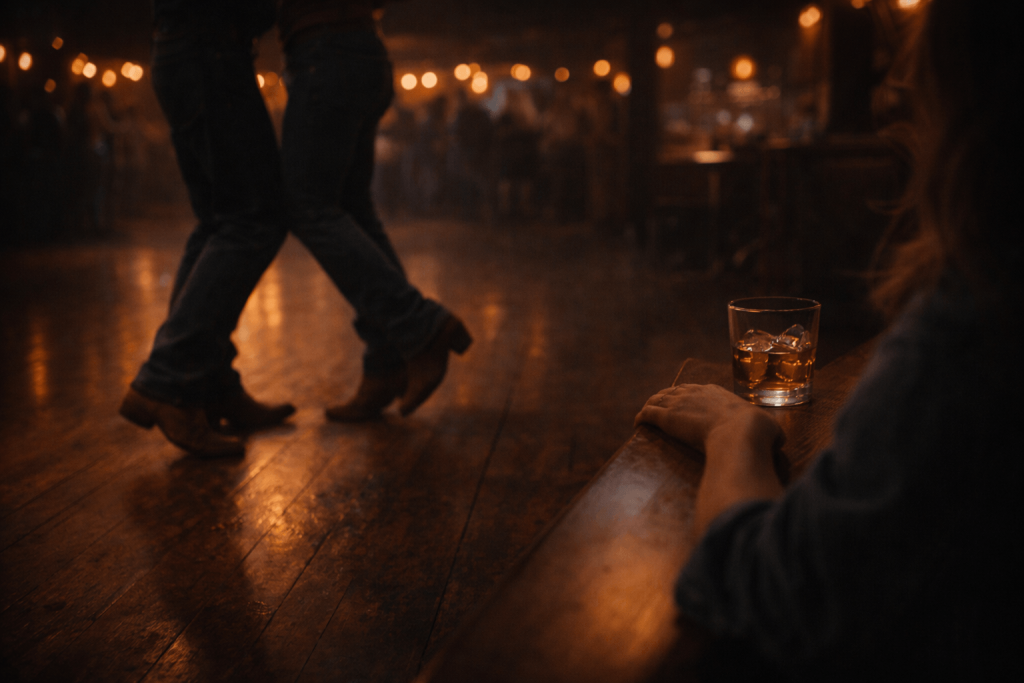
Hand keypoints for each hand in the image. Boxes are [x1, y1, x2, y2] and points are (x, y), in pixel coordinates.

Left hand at [635, 384, 783, 454]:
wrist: (741, 433)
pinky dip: (641, 418)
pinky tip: (637, 424)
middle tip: (662, 406)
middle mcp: (696, 392)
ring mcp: (680, 403)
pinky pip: (648, 414)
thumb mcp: (770, 428)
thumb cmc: (757, 432)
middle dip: (668, 398)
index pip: (699, 390)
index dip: (691, 396)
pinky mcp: (667, 417)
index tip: (688, 403)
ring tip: (647, 413)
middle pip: (676, 391)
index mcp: (718, 392)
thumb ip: (770, 431)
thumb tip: (779, 441)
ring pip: (658, 400)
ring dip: (652, 406)